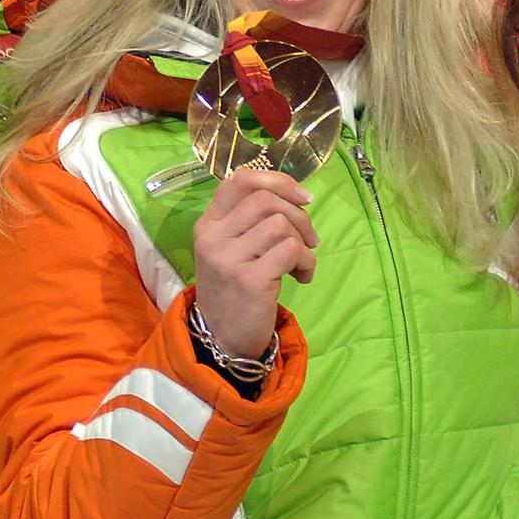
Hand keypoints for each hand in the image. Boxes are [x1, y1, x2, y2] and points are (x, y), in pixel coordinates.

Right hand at [190, 169, 318, 358]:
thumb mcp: (231, 249)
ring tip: (300, 264)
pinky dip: (306, 262)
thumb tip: (297, 196)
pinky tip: (301, 277)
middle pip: (266, 200)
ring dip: (303, 243)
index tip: (302, 197)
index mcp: (208, 223)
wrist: (222, 338)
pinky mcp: (250, 280)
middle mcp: (213, 237)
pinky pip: (290, 251)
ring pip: (280, 225)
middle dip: (299, 216)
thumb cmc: (233, 288)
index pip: (240, 180)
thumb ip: (251, 220)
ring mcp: (228, 258)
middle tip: (310, 239)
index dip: (278, 181)